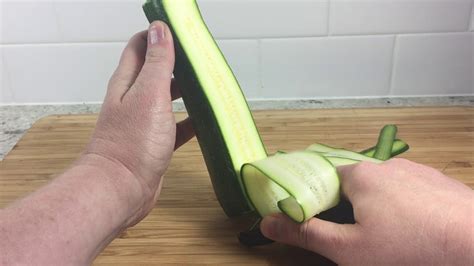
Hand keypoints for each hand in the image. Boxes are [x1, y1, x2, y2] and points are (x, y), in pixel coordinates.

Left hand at [81, 21, 193, 225]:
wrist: (121, 190)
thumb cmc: (133, 141)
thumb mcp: (149, 94)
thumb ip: (156, 62)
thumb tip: (159, 28)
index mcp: (128, 82)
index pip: (140, 47)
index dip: (158, 35)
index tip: (183, 33)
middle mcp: (133, 99)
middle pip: (155, 71)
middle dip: (177, 63)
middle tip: (202, 59)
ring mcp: (144, 123)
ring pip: (167, 99)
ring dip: (185, 91)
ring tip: (208, 85)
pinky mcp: (155, 143)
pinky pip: (175, 126)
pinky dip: (190, 121)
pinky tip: (206, 121)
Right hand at [260, 159, 473, 264]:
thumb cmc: (409, 248)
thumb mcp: (348, 249)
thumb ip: (306, 233)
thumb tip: (268, 223)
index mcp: (359, 175)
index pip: (324, 182)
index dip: (321, 206)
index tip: (326, 227)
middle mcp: (386, 166)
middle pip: (355, 187)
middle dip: (353, 213)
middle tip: (363, 241)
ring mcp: (416, 172)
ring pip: (384, 192)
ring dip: (381, 212)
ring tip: (394, 240)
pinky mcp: (439, 183)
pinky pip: (411, 195)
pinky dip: (407, 211)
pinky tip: (416, 232)